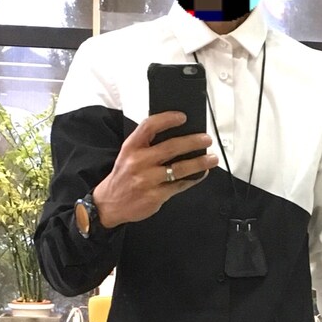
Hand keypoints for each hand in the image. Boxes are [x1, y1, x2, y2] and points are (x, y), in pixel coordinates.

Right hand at [93, 111, 218, 227]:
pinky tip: (200, 174)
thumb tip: (178, 136)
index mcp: (131, 147)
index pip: (149, 126)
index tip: (182, 117)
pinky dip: (193, 179)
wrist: (110, 204)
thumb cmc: (124, 176)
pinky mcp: (155, 196)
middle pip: (171, 147)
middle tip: (206, 139)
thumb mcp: (128, 155)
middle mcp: (138, 162)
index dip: (167, 119)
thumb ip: (147, 145)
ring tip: (211, 159)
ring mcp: (147, 180)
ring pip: (180, 168)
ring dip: (199, 162)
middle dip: (193, 142)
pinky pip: (179, 185)